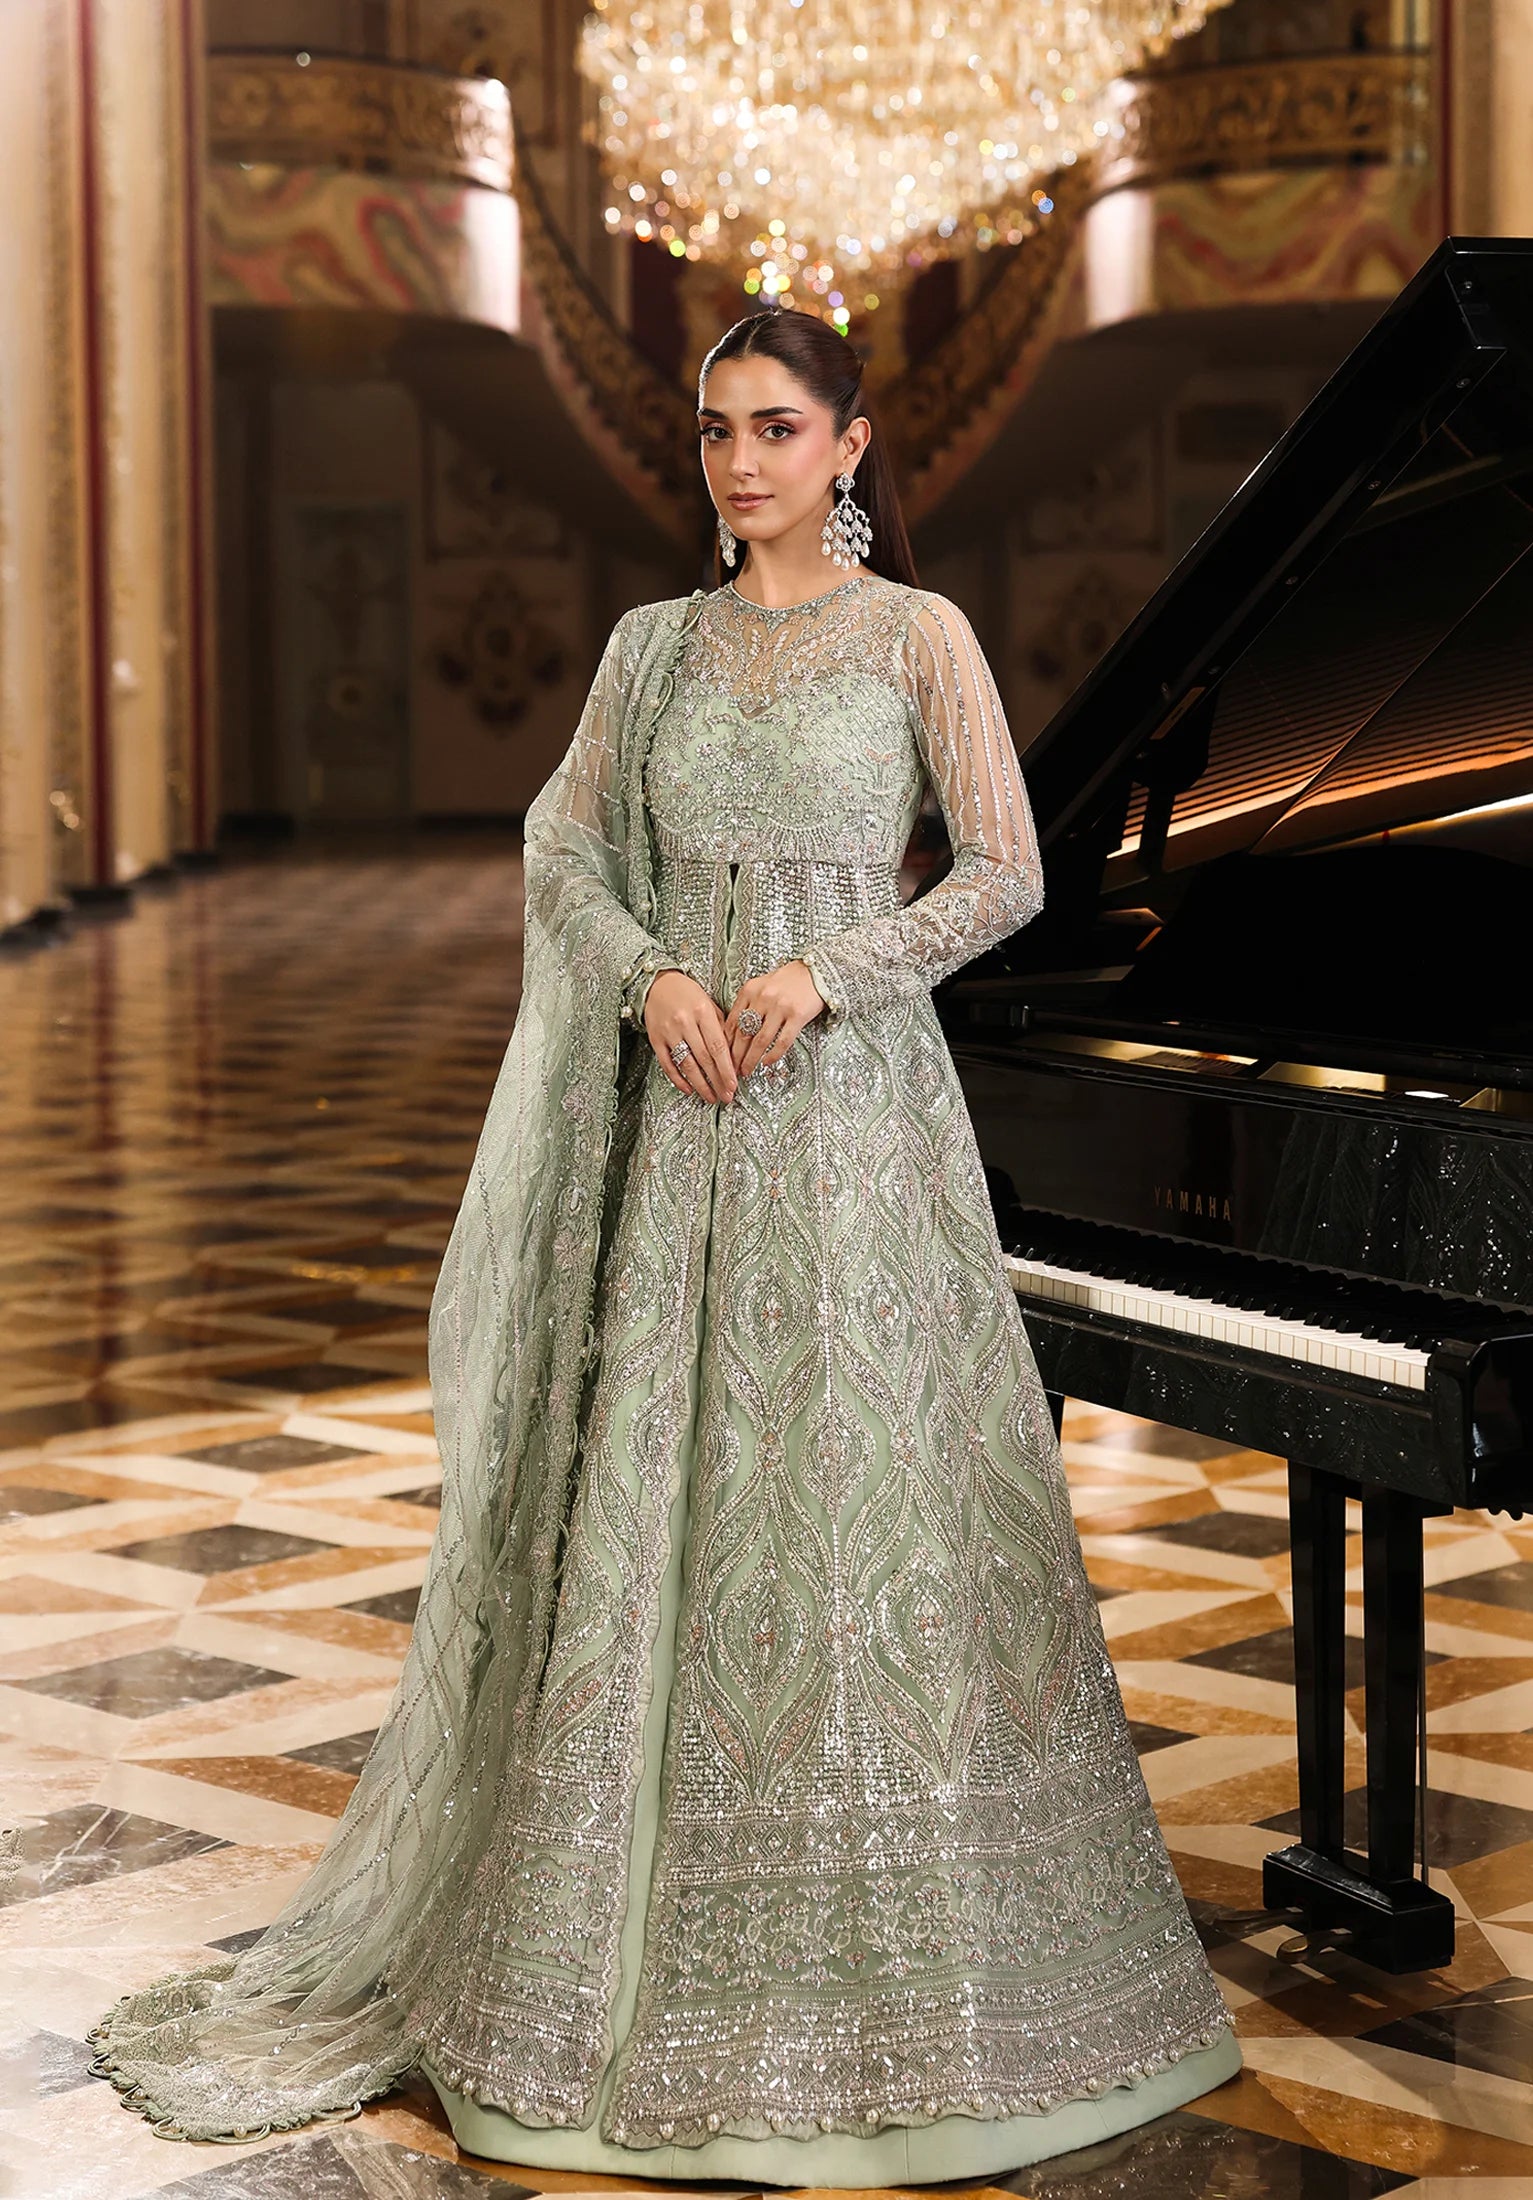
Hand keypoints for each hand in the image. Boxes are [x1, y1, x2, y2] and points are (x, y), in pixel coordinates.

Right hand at [645, 970, 737, 1104]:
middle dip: (717, 1081)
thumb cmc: (688, 994)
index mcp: (702, 1012)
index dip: (726, 1068)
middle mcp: (685, 1022)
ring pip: (687, 1064)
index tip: (734, 1084)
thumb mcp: (709, 1003)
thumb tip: (733, 1056)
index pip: (718, 1046)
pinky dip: (678, 1079)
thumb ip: (721, 1027)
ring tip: (711, 1097)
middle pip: (704, 1058)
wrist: (658, 984)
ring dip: (700, 1085)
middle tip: (726, 1096)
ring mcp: (668, 1032)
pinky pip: (667, 1064)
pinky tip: (688, 1089)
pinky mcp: (655, 1040)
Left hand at [725, 959, 825, 1077]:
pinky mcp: (798, 1015)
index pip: (731, 1022)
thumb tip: (732, 1034)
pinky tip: (767, 1062)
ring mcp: (780, 1007)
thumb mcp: (761, 987)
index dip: (726, 1043)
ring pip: (760, 1040)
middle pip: (743, 1034)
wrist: (815, 972)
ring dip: (751, 1060)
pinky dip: (773, 1055)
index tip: (723, 1057)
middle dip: (736, 1056)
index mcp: (749, 990)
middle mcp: (763, 998)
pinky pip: (783, 1041)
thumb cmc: (786, 981)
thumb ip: (747, 1005)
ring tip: (747, 1071)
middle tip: (732, 1070)